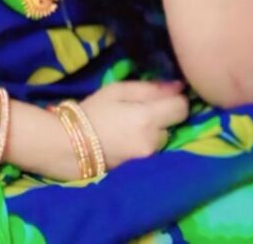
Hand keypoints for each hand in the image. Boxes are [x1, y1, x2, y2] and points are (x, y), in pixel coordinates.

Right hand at [49, 79, 189, 180]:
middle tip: (144, 107)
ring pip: (164, 136)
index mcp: (148, 118)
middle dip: (165, 114)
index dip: (176, 98)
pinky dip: (147, 139)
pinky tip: (131, 134)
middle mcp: (153, 140)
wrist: (71, 145)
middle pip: (175, 123)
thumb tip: (178, 86)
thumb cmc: (93, 111)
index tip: (165, 93)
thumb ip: (149, 88)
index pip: (182, 108)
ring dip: (156, 128)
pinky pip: (154, 148)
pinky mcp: (142, 165)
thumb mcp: (117, 90)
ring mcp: (148, 156)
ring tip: (134, 122)